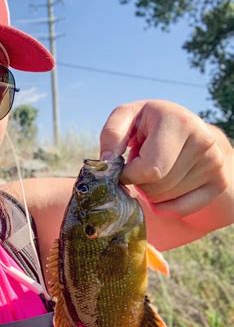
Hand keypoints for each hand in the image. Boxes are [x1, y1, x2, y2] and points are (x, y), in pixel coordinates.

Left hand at [99, 100, 231, 216]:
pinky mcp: (218, 181)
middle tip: (141, 167)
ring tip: (154, 170)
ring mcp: (214, 162)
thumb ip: (112, 134)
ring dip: (150, 192)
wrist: (184, 126)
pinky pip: (182, 209)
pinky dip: (165, 205)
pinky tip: (162, 188)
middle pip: (158, 187)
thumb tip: (107, 161)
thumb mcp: (127, 117)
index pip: (150, 170)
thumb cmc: (149, 123)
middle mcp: (203, 140)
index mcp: (178, 122)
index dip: (129, 174)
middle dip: (139, 183)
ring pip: (166, 199)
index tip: (126, 166)